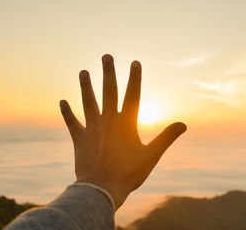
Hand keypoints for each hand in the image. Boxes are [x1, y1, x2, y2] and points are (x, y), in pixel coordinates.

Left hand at [59, 54, 186, 208]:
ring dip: (86, 86)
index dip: (135, 78)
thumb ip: (167, 137)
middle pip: (108, 91)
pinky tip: (62, 101)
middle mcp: (108, 121)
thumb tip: (183, 124)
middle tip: (106, 56)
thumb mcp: (152, 155)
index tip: (135, 62)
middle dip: (108, 73)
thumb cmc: (129, 173)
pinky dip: (67, 112)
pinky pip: (72, 123)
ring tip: (83, 72)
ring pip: (88, 102)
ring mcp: (92, 128)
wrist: (101, 189)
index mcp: (126, 123)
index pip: (133, 95)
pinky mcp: (79, 139)